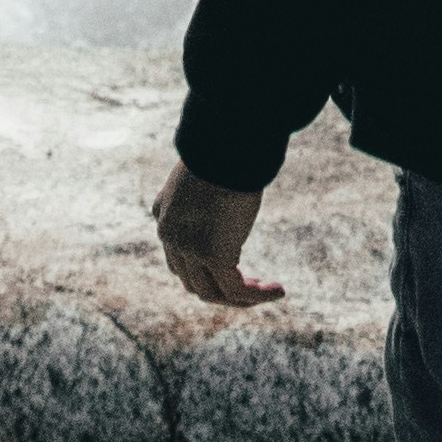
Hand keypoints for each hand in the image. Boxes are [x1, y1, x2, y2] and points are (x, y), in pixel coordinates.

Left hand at [155, 162, 281, 305]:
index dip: (206, 271)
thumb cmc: (223, 150)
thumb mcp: (206, 172)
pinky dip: (257, 296)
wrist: (225, 144)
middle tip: (254, 284)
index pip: (178, 261)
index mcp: (163, 215)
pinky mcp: (214, 255)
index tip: (236, 265)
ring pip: (213, 293)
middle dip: (223, 289)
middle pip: (193, 282)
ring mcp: (189, 249)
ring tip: (270, 290)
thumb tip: (226, 201)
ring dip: (242, 298)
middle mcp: (170, 237)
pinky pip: (236, 289)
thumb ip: (207, 194)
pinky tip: (278, 290)